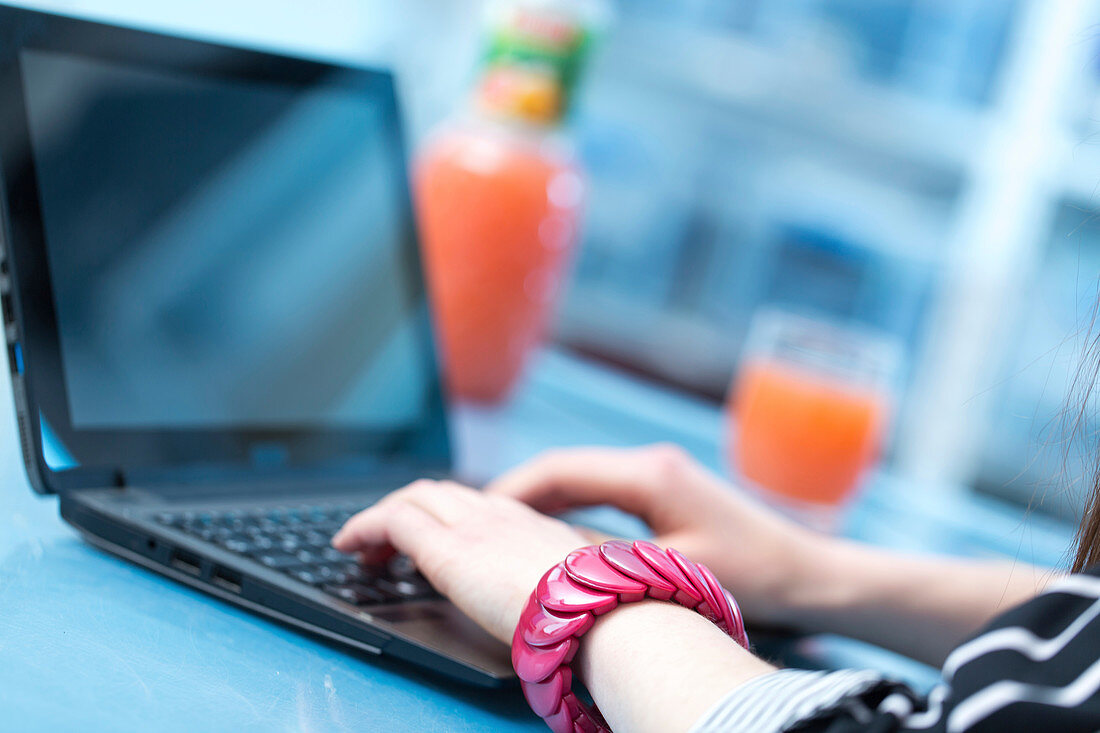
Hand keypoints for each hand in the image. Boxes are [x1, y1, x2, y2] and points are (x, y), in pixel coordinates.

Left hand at [331, 479, 588, 643]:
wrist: (600, 613)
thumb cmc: (600, 614)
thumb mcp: (575, 591)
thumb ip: (550, 586)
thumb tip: (535, 604)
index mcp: (533, 525)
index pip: (477, 504)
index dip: (446, 513)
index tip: (432, 535)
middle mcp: (500, 514)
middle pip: (440, 494)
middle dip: (409, 510)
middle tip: (386, 543)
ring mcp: (473, 526)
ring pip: (414, 498)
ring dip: (384, 518)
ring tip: (362, 547)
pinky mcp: (447, 549)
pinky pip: (392, 521)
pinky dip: (364, 527)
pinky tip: (348, 546)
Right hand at [487, 444, 824, 624]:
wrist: (811, 574)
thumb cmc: (755, 575)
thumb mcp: (670, 575)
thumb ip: (605, 561)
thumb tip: (541, 554)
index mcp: (649, 474)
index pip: (560, 471)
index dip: (511, 492)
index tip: (473, 516)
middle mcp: (649, 463)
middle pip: (563, 469)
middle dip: (515, 494)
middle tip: (471, 523)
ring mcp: (658, 472)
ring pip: (579, 478)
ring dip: (538, 501)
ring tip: (496, 529)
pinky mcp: (665, 489)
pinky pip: (599, 491)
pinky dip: (566, 509)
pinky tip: (546, 534)